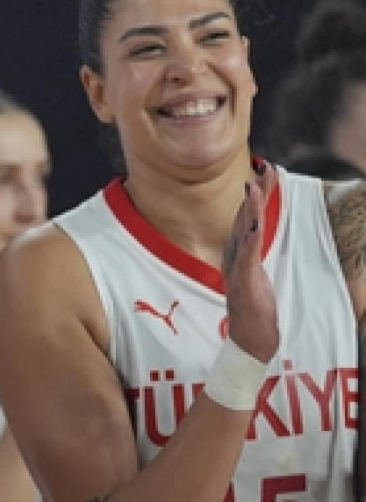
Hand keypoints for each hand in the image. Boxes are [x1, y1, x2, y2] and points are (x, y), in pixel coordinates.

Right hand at [221, 161, 279, 362]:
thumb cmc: (253, 305)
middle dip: (257, 192)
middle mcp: (235, 254)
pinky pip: (248, 255)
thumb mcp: (254, 271)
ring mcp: (238, 266)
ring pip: (244, 232)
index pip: (248, 215)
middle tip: (266, 168)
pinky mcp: (244, 279)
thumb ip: (251, 250)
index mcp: (238, 250)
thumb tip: (252, 230)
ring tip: (256, 188)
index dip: (258, 193)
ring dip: (250, 210)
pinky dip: (251, 238)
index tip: (266, 171)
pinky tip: (256, 223)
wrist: (249, 334)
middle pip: (246, 217)